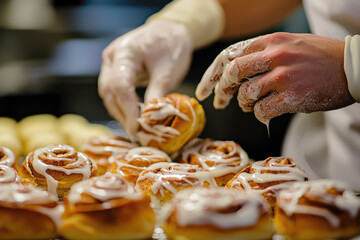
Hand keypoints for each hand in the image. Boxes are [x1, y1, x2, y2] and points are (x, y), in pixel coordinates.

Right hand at [98, 20, 192, 138]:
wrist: (170, 32)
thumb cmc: (172, 46)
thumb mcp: (168, 71)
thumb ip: (156, 93)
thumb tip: (149, 119)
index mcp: (125, 51)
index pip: (119, 85)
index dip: (127, 109)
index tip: (137, 127)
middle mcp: (112, 57)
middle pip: (109, 91)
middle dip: (122, 115)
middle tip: (136, 133)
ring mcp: (110, 63)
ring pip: (108, 93)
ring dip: (120, 113)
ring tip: (135, 129)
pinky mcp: (114, 70)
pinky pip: (113, 91)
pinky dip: (122, 105)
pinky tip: (132, 117)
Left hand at [196, 33, 354, 123]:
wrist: (353, 67)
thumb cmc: (320, 58)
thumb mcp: (290, 44)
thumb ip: (263, 53)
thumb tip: (236, 72)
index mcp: (271, 41)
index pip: (230, 55)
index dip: (213, 74)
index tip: (206, 89)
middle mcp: (275, 55)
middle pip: (233, 72)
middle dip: (223, 89)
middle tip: (222, 100)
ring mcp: (284, 75)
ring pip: (246, 93)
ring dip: (244, 103)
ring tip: (250, 105)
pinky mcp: (293, 96)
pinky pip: (262, 110)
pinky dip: (259, 114)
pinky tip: (265, 112)